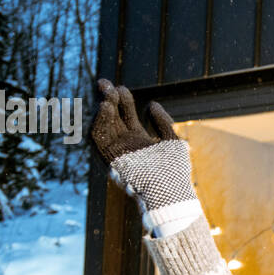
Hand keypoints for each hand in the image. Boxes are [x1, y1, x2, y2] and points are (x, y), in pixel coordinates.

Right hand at [89, 79, 196, 218]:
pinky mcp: (111, 160)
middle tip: (104, 83)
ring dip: (102, 110)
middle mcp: (125, 146)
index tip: (120, 87)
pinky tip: (105, 108)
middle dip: (107, 100)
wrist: (170, 192)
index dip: (122, 101)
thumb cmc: (174, 171)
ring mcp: (117, 153)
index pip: (125, 116)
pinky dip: (99, 123)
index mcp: (138, 140)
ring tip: (106, 95)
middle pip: (112, 118)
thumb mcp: (172, 141)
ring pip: (103, 127)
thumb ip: (162, 122)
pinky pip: (99, 140)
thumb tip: (150, 104)